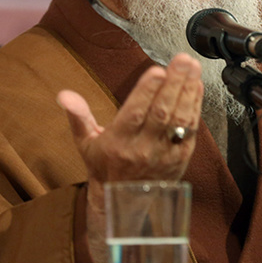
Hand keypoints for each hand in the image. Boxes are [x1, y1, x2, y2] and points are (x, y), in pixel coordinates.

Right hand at [59, 52, 202, 183]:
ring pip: (179, 120)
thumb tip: (64, 95)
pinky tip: (196, 87)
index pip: (134, 114)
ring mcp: (164, 154)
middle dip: (174, 84)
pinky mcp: (180, 158)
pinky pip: (190, 130)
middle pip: (161, 113)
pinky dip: (195, 107)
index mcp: (117, 143)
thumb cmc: (104, 165)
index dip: (147, 92)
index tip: (157, 70)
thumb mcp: (85, 142)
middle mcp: (142, 149)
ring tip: (192, 67)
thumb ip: (78, 116)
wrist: (123, 202)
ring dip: (188, 91)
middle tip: (183, 60)